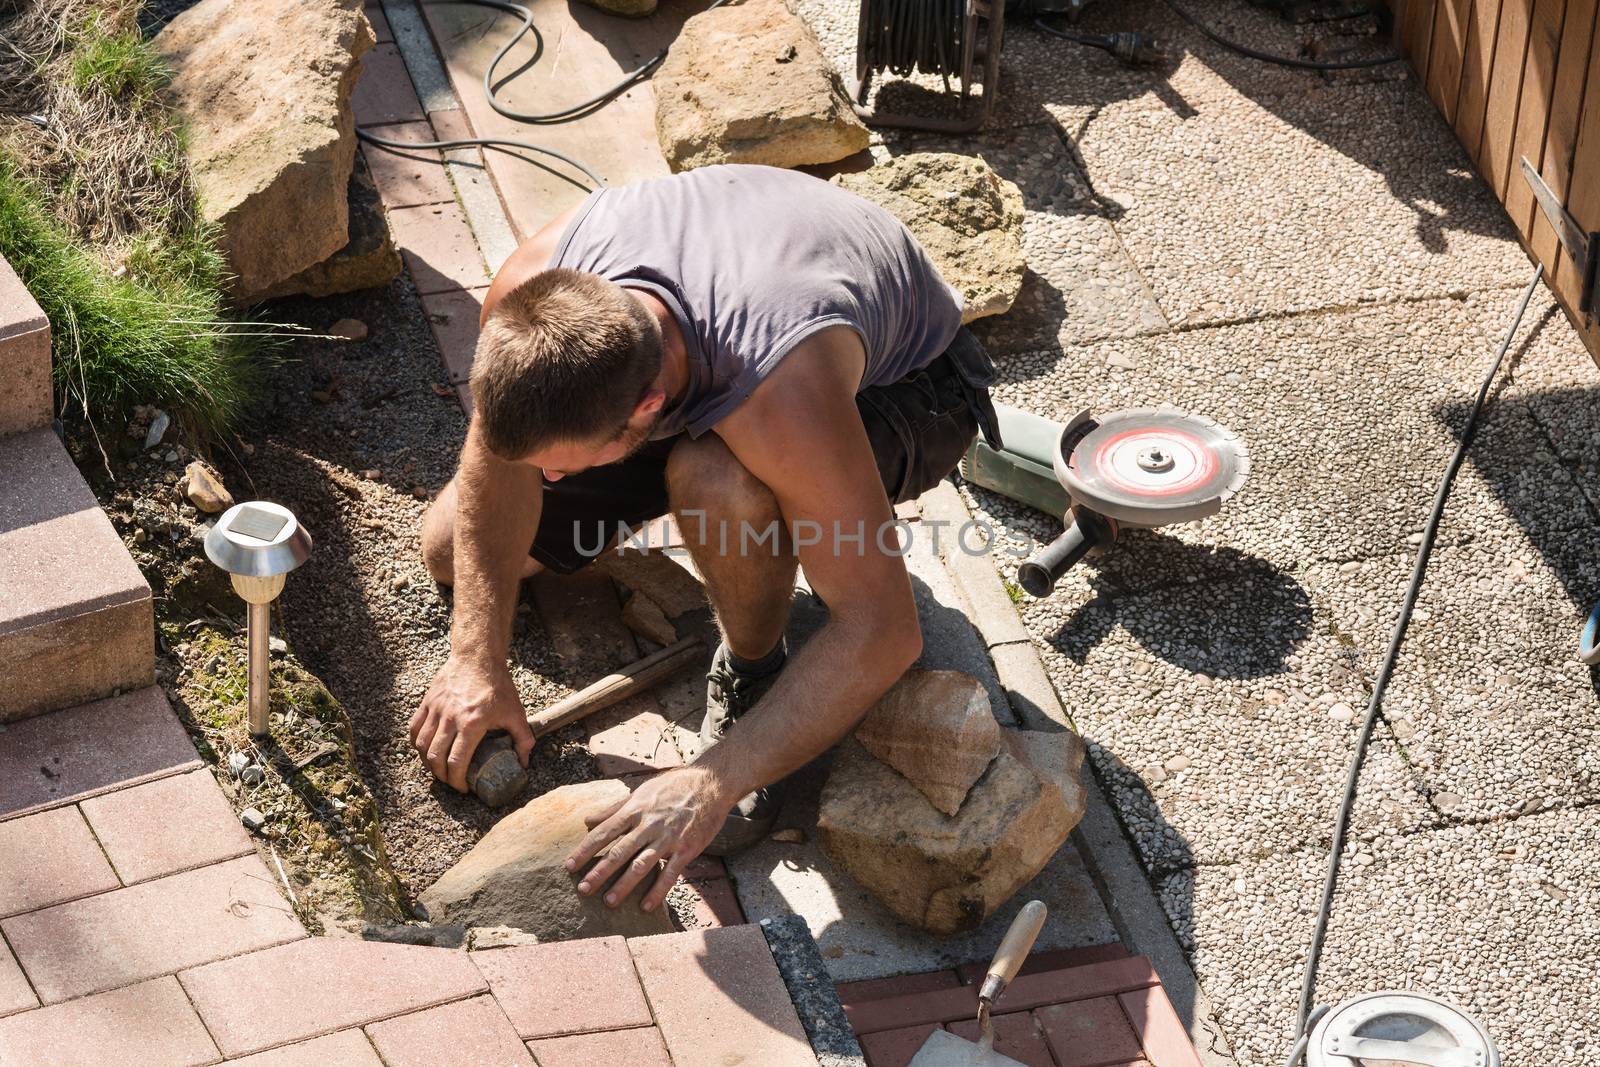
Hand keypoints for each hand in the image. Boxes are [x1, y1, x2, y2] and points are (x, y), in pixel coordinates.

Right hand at [410, 655, 532, 791]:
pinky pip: (414, 728)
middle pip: (435, 757)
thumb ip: (523, 739)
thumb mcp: (516, 712)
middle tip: (450, 781)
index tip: (463, 788)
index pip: (456, 762)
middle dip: (441, 776)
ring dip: (427, 763)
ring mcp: (436, 709)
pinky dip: (417, 744)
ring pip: (421, 745)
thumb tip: (523, 763)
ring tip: (438, 769)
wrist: (478, 657)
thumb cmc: (498, 685)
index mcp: (472, 723)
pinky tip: (425, 750)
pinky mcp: (427, 702)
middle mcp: (450, 717)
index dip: (457, 781)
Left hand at [564, 767, 732, 911]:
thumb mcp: (641, 791)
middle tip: (583, 889)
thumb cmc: (673, 786)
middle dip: (599, 872)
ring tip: (609, 901)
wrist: (711, 783)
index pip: (604, 832)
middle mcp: (649, 824)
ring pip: (642, 864)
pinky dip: (657, 890)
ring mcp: (668, 837)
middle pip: (619, 851)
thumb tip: (586, 820)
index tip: (568, 866)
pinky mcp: (687, 848)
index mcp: (635, 809)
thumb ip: (613, 808)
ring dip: (624, 884)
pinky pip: (670, 873)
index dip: (585, 850)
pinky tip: (645, 905)